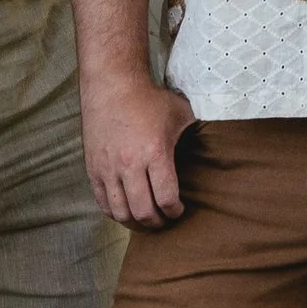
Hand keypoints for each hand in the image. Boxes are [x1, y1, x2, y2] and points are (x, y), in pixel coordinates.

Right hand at [81, 70, 195, 229]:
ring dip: (136, 222)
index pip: (166, 199)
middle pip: (144, 212)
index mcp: (155, 153)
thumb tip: (213, 145)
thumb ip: (195, 133)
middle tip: (164, 220)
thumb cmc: (148, 98)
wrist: (112, 84)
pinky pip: (103, 203)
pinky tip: (126, 210)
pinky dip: (115, 213)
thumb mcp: (180, 112)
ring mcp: (108, 168)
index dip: (175, 211)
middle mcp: (130, 164)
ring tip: (145, 220)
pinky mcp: (93, 168)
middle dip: (158, 223)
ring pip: (121, 212)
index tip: (179, 210)